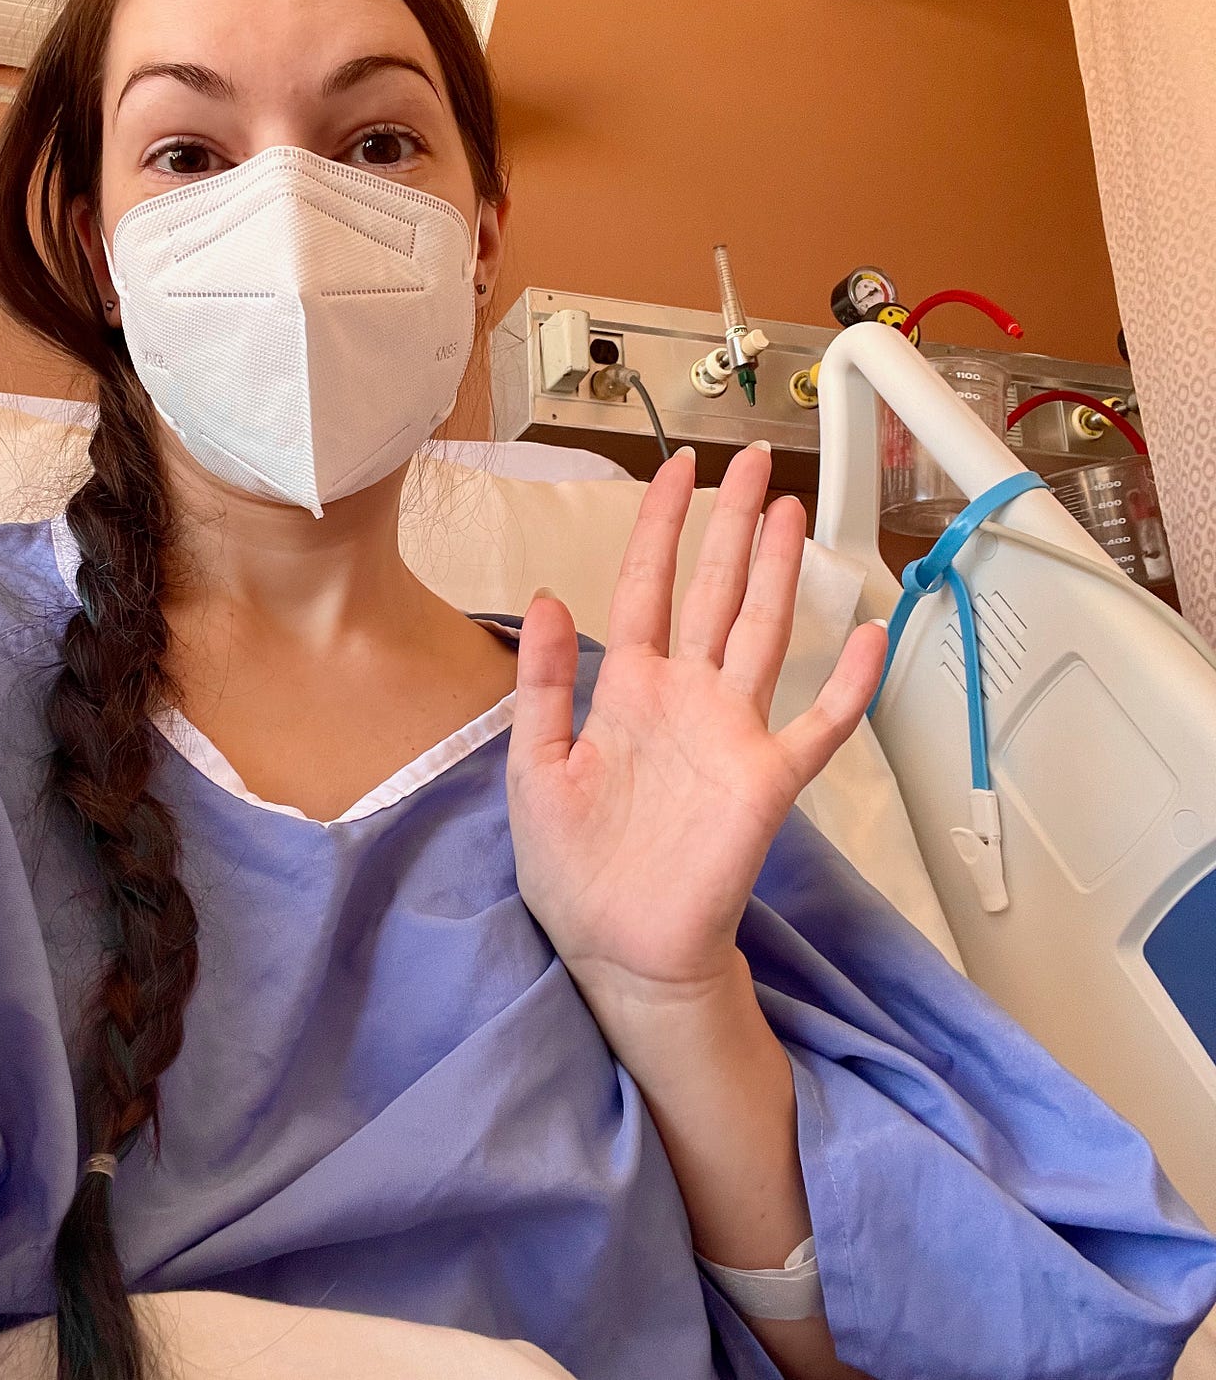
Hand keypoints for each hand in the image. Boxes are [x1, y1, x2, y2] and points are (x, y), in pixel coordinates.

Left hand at [505, 444, 886, 1009]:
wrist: (619, 948)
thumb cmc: (573, 866)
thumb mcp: (534, 767)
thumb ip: (544, 682)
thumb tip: (548, 593)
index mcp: (627, 688)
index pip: (646, 583)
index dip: (660, 525)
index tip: (676, 468)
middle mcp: (685, 696)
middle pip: (716, 590)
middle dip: (733, 523)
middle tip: (756, 460)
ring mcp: (732, 733)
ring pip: (766, 632)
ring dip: (781, 572)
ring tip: (795, 510)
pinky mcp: (769, 780)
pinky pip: (821, 725)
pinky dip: (851, 685)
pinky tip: (873, 636)